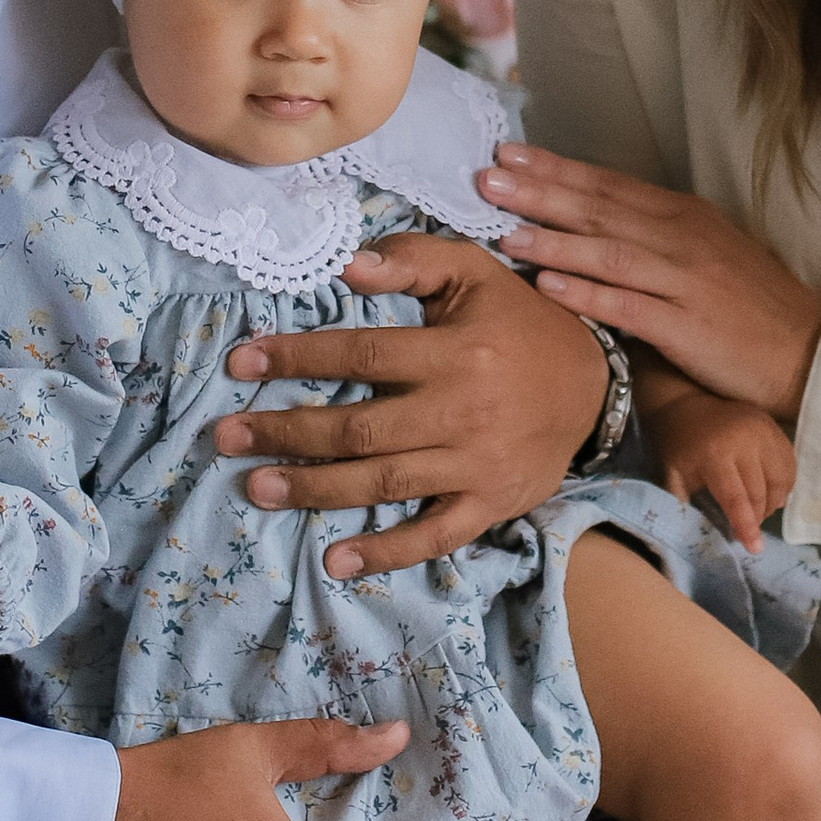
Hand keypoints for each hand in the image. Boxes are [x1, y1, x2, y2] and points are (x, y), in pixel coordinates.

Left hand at [214, 230, 609, 583]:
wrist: (592, 384)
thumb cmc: (517, 322)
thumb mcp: (473, 272)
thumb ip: (412, 260)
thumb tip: (346, 264)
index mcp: (455, 350)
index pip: (360, 355)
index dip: (296, 358)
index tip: (241, 361)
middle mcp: (462, 411)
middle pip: (359, 428)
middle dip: (286, 432)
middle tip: (227, 437)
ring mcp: (475, 465)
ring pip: (383, 483)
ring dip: (315, 489)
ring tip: (257, 487)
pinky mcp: (489, 505)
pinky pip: (433, 535)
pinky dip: (385, 552)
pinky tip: (335, 561)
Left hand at [474, 143, 820, 416]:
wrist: (809, 351)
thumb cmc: (751, 305)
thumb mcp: (707, 253)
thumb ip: (655, 235)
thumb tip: (593, 223)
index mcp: (683, 216)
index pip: (608, 184)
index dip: (556, 168)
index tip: (508, 153)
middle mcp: (681, 239)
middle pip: (599, 208)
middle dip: (539, 191)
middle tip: (486, 177)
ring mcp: (684, 281)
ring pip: (607, 252)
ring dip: (552, 238)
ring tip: (502, 228)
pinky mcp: (687, 326)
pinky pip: (627, 306)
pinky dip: (585, 294)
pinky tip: (547, 285)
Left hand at [643, 385, 796, 554]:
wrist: (686, 401)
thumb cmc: (678, 444)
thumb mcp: (674, 476)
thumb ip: (688, 505)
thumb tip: (704, 538)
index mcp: (715, 454)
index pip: (737, 499)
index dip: (747, 526)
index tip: (754, 549)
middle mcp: (744, 440)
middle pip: (761, 492)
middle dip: (757, 517)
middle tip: (749, 530)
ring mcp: (763, 430)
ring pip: (781, 479)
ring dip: (773, 501)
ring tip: (758, 509)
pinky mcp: (773, 425)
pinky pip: (789, 463)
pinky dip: (783, 483)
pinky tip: (770, 491)